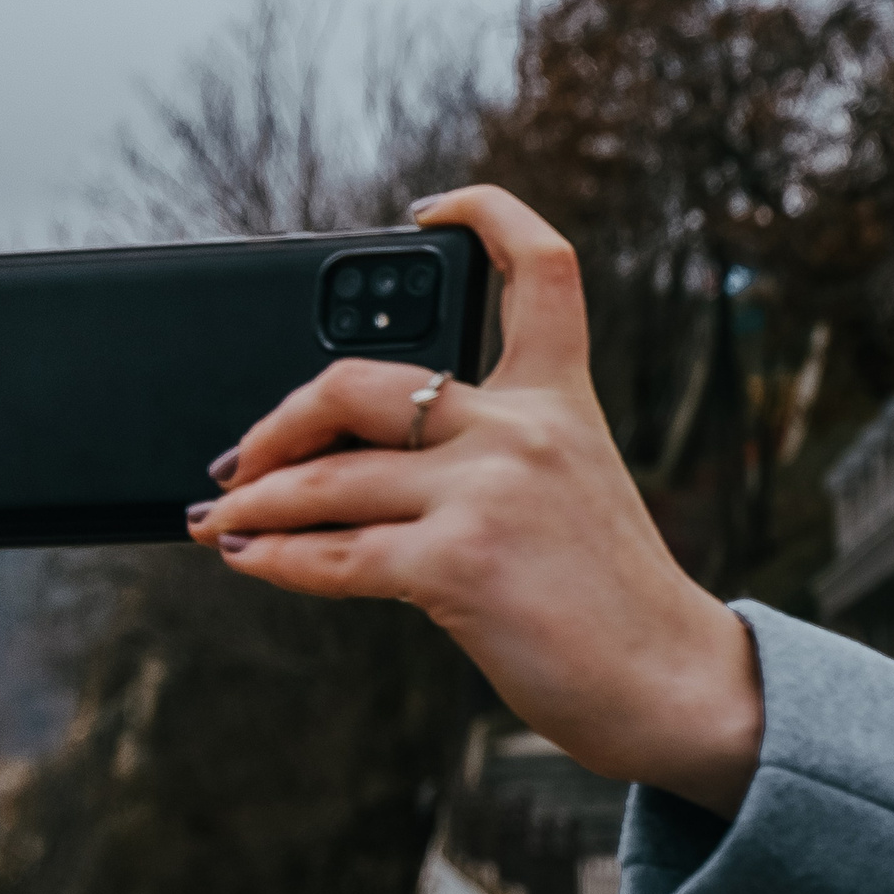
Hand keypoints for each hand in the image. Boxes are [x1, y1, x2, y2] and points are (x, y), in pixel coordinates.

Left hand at [185, 186, 764, 817]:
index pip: (542, 270)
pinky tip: (250, 560)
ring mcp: (491, 492)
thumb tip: (343, 467)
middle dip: (279, 419)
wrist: (671, 681)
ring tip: (222, 518)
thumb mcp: (570, 499)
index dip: (484, 213)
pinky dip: (273, 558)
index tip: (427, 212)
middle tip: (245, 458)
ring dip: (253, 500)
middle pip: (362, 379)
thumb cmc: (612, 605)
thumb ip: (488, 459)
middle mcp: (527, 430)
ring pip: (327, 475)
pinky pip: (332, 553)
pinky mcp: (459, 562)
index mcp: (562, 403)